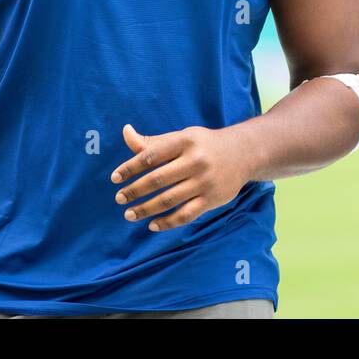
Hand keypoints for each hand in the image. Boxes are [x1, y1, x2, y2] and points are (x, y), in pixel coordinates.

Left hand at [111, 123, 257, 231]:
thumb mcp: (182, 137)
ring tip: (129, 214)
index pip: (151, 156)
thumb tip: (126, 132)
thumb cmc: (205, 144)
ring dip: (145, 209)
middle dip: (134, 191)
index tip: (115, 178)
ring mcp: (204, 182)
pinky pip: (185, 215)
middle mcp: (195, 161)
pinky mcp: (212, 199)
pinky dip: (167, 222)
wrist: (244, 152)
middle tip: (119, 198)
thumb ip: (153, 142)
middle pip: (157, 179)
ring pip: (169, 200)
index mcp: (185, 141)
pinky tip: (152, 225)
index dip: (130, 168)